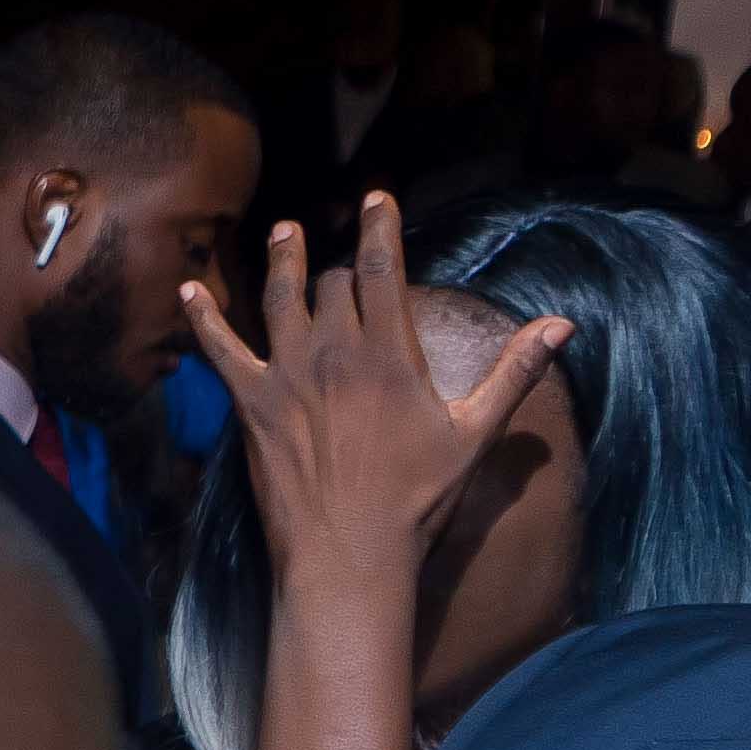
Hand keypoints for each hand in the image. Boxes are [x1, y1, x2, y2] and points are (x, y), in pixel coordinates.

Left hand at [181, 194, 569, 587]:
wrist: (348, 552)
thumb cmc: (417, 498)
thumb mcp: (475, 432)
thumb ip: (515, 371)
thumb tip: (562, 324)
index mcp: (389, 354)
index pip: (383, 268)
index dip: (380, 226)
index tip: (376, 197)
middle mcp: (333, 353)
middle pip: (331, 284)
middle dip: (341, 266)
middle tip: (345, 256)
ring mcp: (286, 375)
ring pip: (279, 298)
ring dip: (282, 260)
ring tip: (285, 232)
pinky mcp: (250, 404)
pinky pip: (219, 349)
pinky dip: (202, 318)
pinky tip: (188, 290)